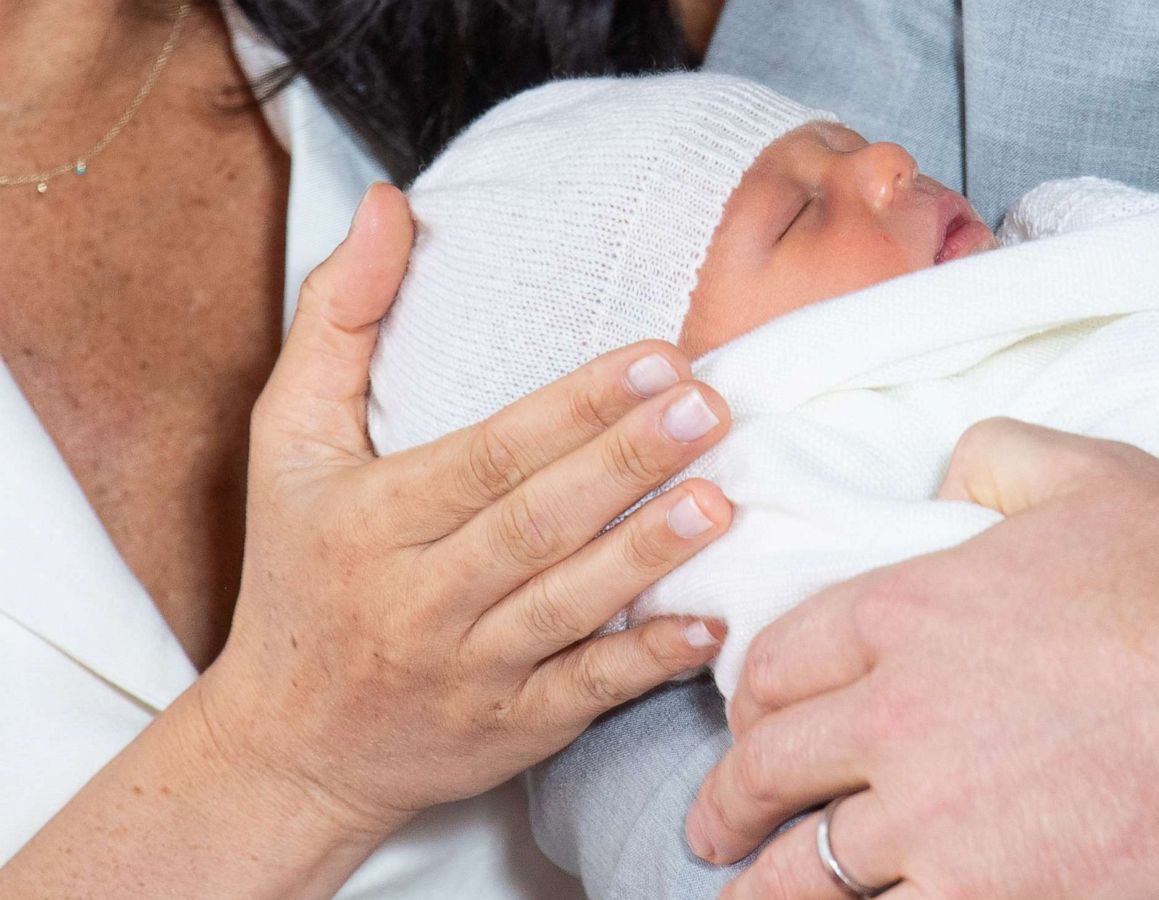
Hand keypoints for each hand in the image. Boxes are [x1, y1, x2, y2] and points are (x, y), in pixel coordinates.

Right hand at [202, 184, 733, 833]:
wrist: (288, 747)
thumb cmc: (298, 573)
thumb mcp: (285, 442)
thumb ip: (337, 320)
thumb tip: (390, 205)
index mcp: (370, 519)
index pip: (485, 457)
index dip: (572, 408)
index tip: (655, 357)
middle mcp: (418, 599)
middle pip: (534, 524)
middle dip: (626, 463)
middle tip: (710, 407)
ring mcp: (468, 671)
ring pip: (567, 607)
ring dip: (647, 555)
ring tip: (720, 499)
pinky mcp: (512, 731)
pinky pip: (585, 693)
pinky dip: (647, 662)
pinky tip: (709, 623)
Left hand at [687, 418, 1158, 898]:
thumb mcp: (1090, 476)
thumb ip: (994, 456)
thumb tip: (949, 465)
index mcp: (905, 613)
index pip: (779, 659)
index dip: (749, 692)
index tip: (744, 717)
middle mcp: (894, 718)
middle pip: (768, 767)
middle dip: (728, 800)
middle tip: (714, 823)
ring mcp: (933, 820)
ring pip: (807, 868)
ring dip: (763, 883)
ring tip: (744, 892)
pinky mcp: (986, 897)